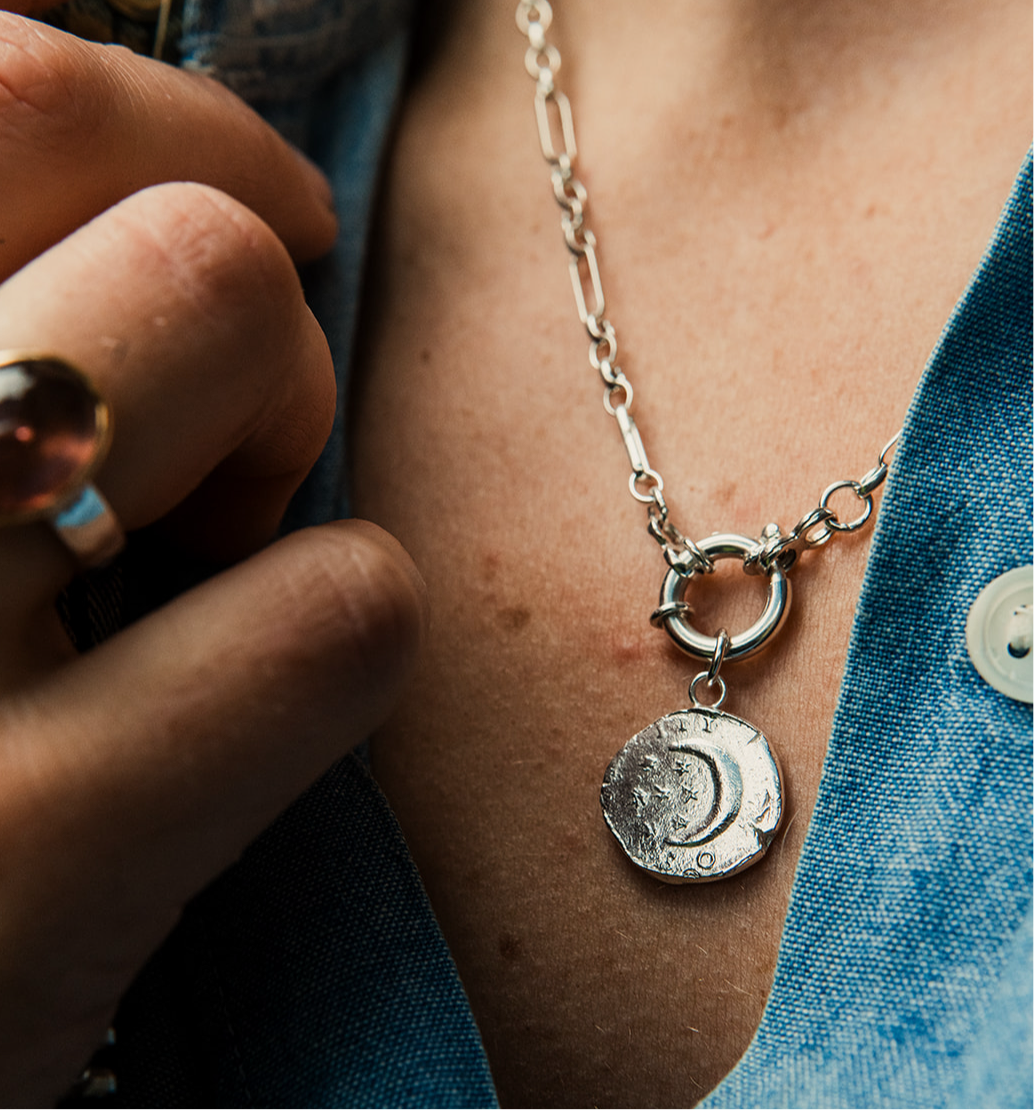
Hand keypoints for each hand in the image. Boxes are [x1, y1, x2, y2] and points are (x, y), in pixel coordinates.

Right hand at [0, 16, 424, 1106]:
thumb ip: (4, 327)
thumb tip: (140, 167)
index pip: (7, 83)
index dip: (153, 124)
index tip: (218, 202)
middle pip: (149, 185)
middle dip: (242, 259)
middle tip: (225, 393)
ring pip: (233, 311)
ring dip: (279, 426)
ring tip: (199, 548)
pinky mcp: (43, 861)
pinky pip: (344, 606)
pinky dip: (339, 625)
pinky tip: (247, 700)